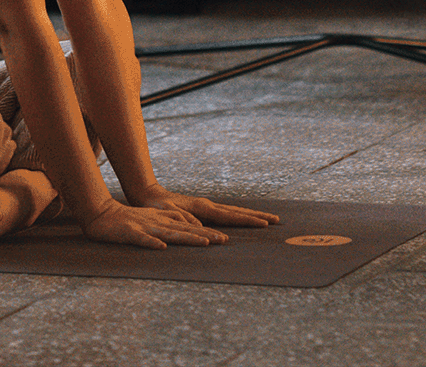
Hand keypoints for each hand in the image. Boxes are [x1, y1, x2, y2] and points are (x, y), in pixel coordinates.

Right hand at [80, 199, 232, 249]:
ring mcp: (144, 227)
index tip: (225, 239)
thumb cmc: (129, 219)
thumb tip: (192, 226)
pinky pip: (142, 239)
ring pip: (168, 233)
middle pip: (184, 230)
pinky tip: (162, 247)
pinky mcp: (130, 232)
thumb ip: (171, 220)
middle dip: (205, 236)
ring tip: (204, 242)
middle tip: (224, 241)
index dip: (207, 233)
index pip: (188, 228)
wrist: (102, 214)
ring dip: (186, 238)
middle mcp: (157, 223)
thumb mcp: (153, 218)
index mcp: (163, 221)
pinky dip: (152, 242)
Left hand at [130, 187, 279, 229]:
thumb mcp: (169, 215)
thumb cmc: (157, 207)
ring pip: (233, 211)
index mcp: (203, 208)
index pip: (231, 216)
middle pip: (237, 211)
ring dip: (250, 215)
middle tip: (276, 220)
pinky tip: (243, 220)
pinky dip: (238, 216)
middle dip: (257, 216)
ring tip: (266, 220)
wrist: (149, 195)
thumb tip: (204, 230)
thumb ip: (185, 222)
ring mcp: (206, 207)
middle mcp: (208, 206)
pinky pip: (226, 214)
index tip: (265, 224)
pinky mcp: (203, 210)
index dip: (248, 221)